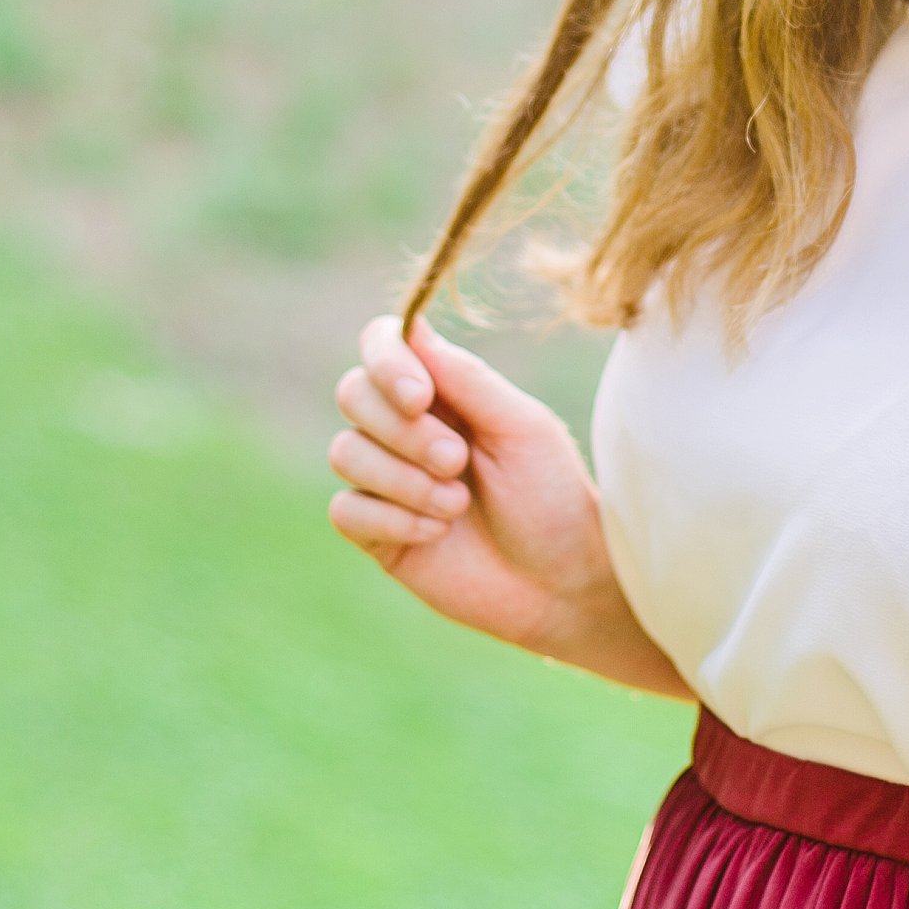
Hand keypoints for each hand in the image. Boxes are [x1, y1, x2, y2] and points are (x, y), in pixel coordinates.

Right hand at [326, 314, 691, 697]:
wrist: (563, 584)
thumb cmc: (553, 497)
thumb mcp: (522, 427)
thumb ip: (466, 378)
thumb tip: (412, 324)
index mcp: (443, 390)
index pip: (382, 344)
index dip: (386, 362)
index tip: (420, 398)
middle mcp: (405, 428)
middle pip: (352, 394)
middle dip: (403, 431)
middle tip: (457, 460)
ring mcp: (387, 480)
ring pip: (344, 452)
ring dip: (404, 479)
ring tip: (458, 504)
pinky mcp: (376, 533)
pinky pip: (346, 510)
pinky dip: (392, 519)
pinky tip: (436, 534)